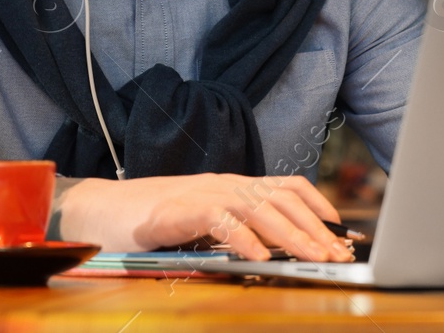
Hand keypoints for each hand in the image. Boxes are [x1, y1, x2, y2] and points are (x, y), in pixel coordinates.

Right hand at [58, 173, 353, 261]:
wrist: (100, 212)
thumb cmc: (153, 223)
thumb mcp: (205, 224)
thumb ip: (238, 229)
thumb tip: (277, 252)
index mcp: (233, 186)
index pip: (287, 186)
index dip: (319, 206)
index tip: (343, 231)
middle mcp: (224, 184)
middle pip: (282, 200)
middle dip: (315, 228)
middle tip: (339, 255)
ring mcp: (202, 194)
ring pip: (258, 209)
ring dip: (291, 235)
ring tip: (314, 258)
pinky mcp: (179, 211)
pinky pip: (220, 221)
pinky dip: (243, 239)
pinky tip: (259, 259)